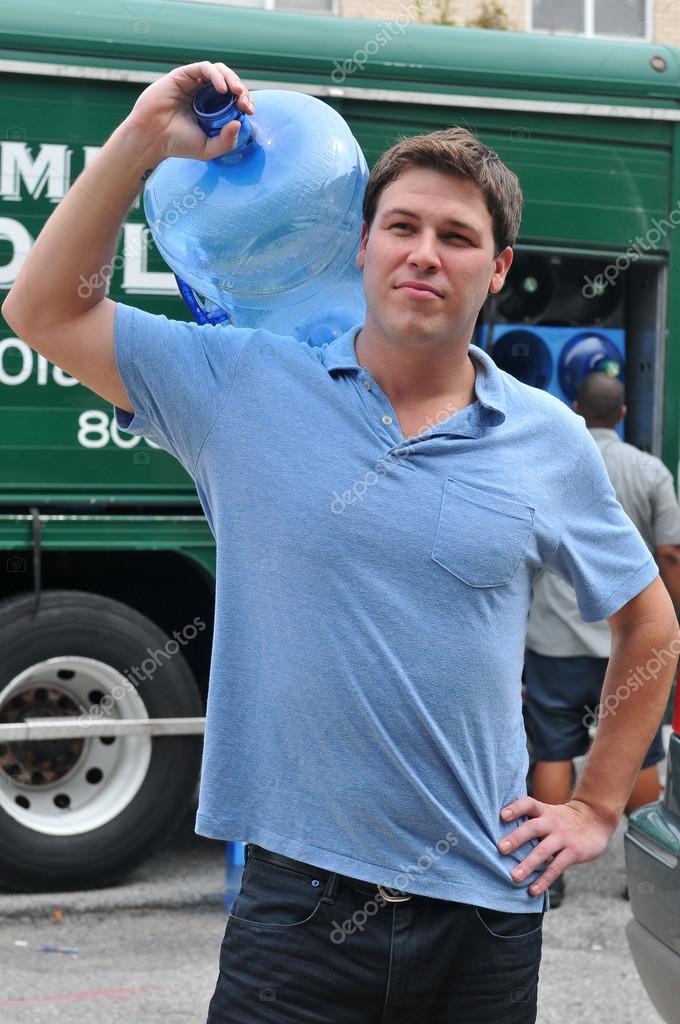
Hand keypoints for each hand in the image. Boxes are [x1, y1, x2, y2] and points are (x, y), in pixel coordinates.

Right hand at [125, 61, 254, 162]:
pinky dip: (216, 75)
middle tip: (245, 103)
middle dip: (241, 90)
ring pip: (218, 71)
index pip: (233, 98)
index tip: (249, 111)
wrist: (153, 138)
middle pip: (229, 82)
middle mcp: (203, 93)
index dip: (244, 101)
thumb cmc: (178, 144)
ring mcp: (193, 83)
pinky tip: (222, 89)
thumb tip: (239, 123)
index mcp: (211, 108)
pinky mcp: (182, 76)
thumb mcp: (208, 149)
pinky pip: (204, 68)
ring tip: (237, 92)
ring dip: (231, 79)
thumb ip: (226, 141)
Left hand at [497, 797, 616, 895]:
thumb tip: (499, 834)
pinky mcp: (573, 853)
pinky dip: (544, 880)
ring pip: (543, 851)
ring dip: (528, 864)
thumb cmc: (563, 819)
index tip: (502, 816)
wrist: (595, 819)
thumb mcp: (548, 812)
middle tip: (500, 848)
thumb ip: (530, 820)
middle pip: (532, 828)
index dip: (515, 808)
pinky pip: (556, 868)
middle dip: (516, 838)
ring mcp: (563, 837)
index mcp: (544, 811)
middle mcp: (552, 822)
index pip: (528, 804)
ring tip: (514, 877)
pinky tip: (532, 890)